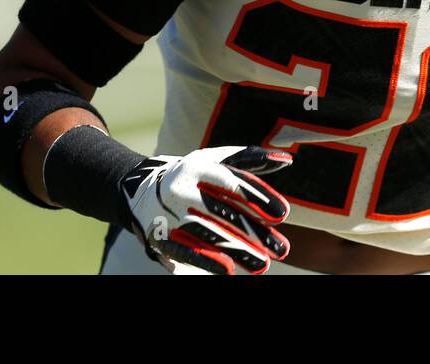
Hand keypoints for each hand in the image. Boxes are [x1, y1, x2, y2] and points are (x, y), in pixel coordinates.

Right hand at [118, 145, 292, 274]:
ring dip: (236, 249)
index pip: (232, 181)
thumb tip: (287, 159)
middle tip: (282, 249)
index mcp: (198, 166)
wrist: (142, 190)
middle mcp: (181, 188)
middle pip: (222, 211)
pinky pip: (184, 249)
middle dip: (254, 231)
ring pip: (206, 232)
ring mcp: (168, 213)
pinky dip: (205, 259)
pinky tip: (228, 270)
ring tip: (262, 263)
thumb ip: (251, 160)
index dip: (258, 197)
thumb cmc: (195, 175)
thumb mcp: (217, 160)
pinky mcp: (160, 235)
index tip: (283, 214)